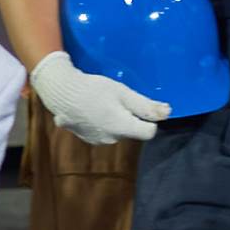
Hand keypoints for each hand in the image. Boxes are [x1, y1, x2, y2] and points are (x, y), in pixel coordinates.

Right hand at [30, 47, 171, 144]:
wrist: (61, 92)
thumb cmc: (95, 89)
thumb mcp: (123, 93)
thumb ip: (145, 106)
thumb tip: (168, 113)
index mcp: (122, 128)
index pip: (149, 132)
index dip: (149, 119)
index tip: (140, 106)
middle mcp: (112, 140)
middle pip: (131, 130)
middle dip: (129, 117)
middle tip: (116, 100)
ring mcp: (98, 141)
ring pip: (117, 131)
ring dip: (115, 120)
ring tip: (102, 104)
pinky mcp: (87, 139)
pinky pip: (102, 132)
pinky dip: (100, 123)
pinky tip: (91, 110)